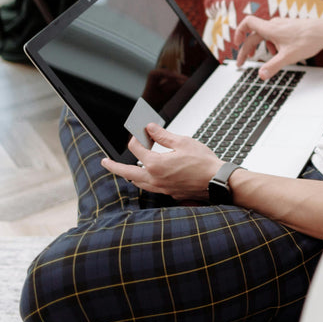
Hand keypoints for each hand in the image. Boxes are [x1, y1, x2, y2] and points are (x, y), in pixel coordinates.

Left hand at [101, 124, 223, 202]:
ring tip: (123, 171)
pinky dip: (145, 181)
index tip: (141, 131)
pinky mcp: (170, 194)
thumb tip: (150, 128)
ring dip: (129, 175)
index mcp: (156, 164)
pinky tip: (148, 177)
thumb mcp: (183, 142)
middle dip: (114, 166)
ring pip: (138, 183)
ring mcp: (162, 188)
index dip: (137, 137)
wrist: (218, 181)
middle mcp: (155, 179)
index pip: (136, 149)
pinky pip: (151, 188)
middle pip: (127, 172)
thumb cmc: (204, 162)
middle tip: (104, 162)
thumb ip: (163, 135)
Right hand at [232, 16, 322, 79]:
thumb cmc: (308, 40)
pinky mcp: (289, 27)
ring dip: (264, 47)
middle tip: (245, 62)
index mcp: (270, 28)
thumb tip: (261, 75)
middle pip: (254, 35)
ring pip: (266, 36)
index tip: (236, 44)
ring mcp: (282, 25)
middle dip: (248, 49)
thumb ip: (273, 66)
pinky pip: (276, 35)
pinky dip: (275, 45)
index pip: (247, 23)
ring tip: (273, 57)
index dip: (238, 32)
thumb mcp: (288, 57)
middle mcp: (274, 24)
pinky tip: (284, 52)